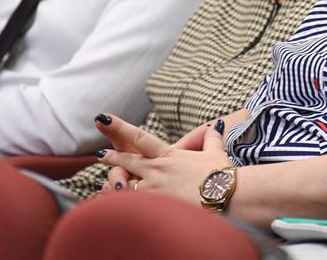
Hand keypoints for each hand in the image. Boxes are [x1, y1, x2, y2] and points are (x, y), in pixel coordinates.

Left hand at [95, 114, 231, 203]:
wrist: (226, 194)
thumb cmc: (222, 175)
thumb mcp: (215, 153)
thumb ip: (211, 140)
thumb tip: (215, 126)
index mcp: (170, 155)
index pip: (140, 137)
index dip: (120, 127)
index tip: (105, 119)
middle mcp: (158, 170)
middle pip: (128, 160)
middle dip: (112, 157)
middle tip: (100, 154)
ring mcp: (154, 188)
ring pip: (125, 185)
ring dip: (115, 184)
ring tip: (106, 185)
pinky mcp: (155, 207)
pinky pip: (130, 205)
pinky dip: (120, 204)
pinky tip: (114, 205)